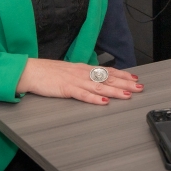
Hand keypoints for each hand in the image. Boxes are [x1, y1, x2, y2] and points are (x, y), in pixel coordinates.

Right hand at [16, 59, 143, 104]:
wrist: (31, 71)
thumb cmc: (48, 72)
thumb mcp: (69, 71)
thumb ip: (83, 76)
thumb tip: (95, 79)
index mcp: (83, 69)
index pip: (106, 71)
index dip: (121, 74)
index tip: (134, 78)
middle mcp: (82, 73)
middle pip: (107, 78)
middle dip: (124, 83)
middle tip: (138, 87)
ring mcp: (75, 81)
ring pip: (98, 86)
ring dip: (114, 91)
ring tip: (127, 95)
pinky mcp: (66, 89)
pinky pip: (82, 95)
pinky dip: (94, 99)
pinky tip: (103, 102)